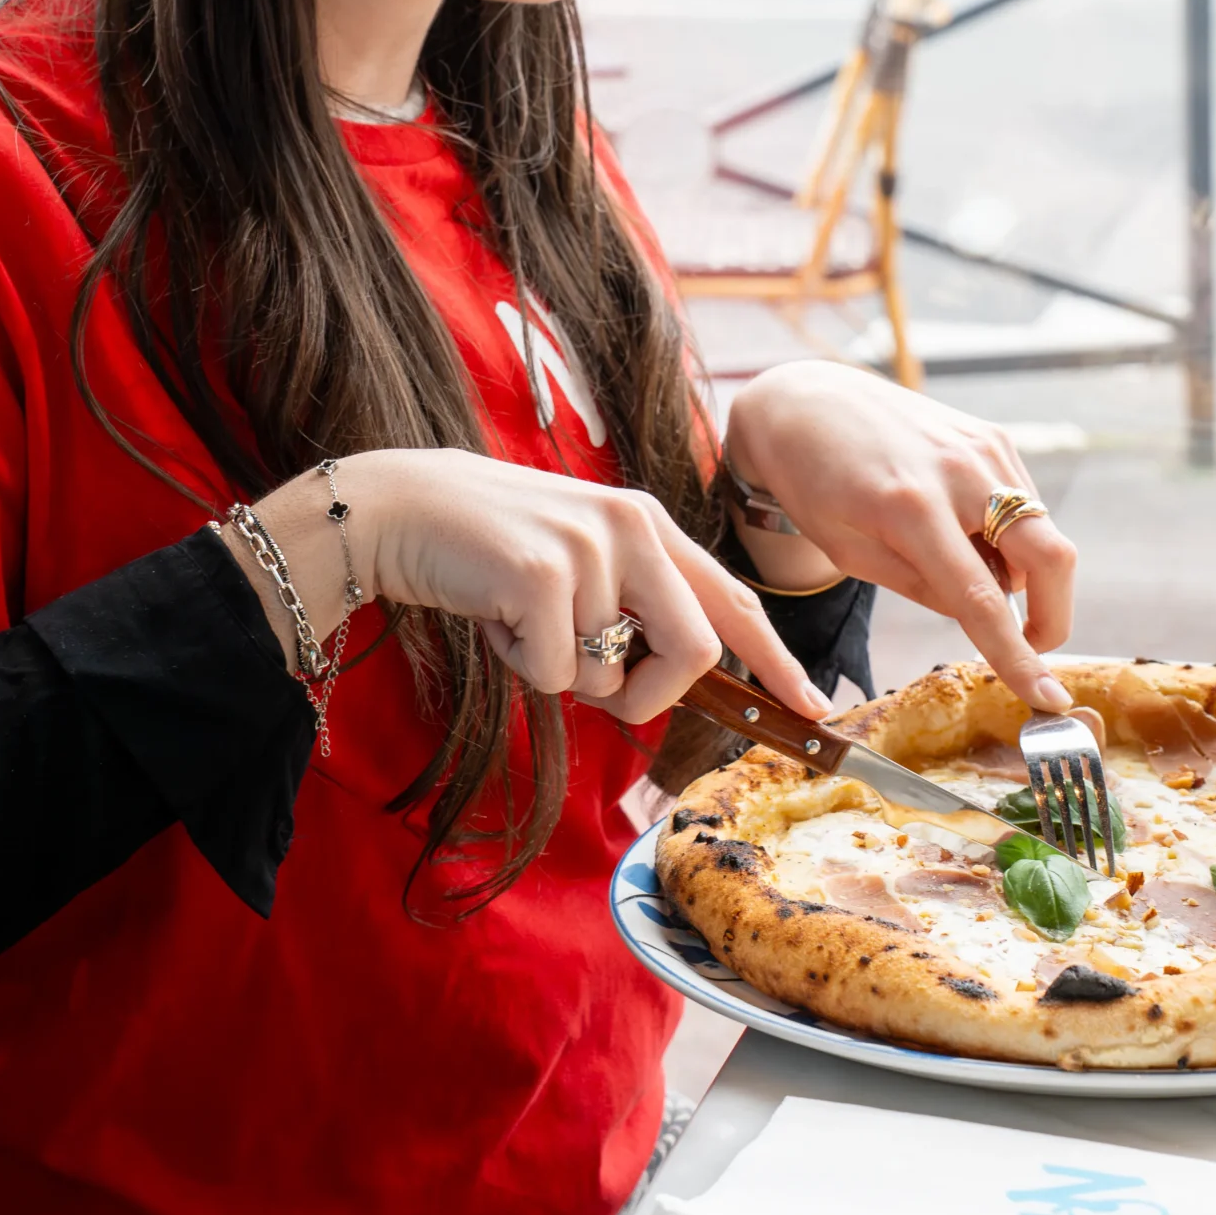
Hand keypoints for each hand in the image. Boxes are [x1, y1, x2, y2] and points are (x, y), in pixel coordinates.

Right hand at [217, 448, 829, 728]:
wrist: (401, 508)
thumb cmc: (489, 548)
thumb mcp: (580, 560)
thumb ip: (632, 603)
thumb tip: (670, 678)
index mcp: (650, 524)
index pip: (735, 599)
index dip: (777, 660)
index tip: (814, 707)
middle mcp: (633, 526)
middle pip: (695, 652)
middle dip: (647, 693)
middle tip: (595, 681)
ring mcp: (591, 548)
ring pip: (612, 675)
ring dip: (561, 672)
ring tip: (521, 616)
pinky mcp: (543, 575)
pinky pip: (555, 675)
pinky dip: (520, 665)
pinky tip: (494, 613)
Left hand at [723, 360, 1077, 710]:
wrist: (803, 402)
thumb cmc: (812, 483)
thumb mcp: (848, 551)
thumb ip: (921, 587)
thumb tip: (985, 616)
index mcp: (910, 509)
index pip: (982, 599)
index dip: (1019, 656)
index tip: (1049, 698)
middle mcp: (959, 472)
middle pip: (1051, 556)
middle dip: (1055, 615)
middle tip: (1029, 645)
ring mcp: (982, 446)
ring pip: (1042, 531)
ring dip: (1023, 570)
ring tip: (958, 562)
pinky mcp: (990, 434)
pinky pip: (1024, 503)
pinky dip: (1011, 534)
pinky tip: (962, 530)